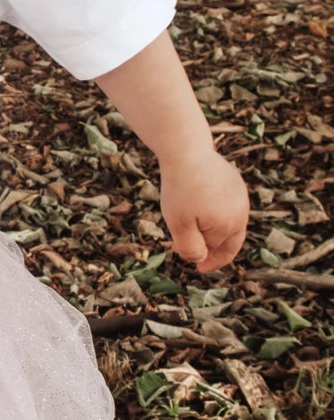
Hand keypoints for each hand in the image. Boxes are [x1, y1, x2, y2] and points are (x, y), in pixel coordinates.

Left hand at [158, 148, 249, 272]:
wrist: (186, 151)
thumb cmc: (181, 190)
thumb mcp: (179, 224)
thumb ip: (190, 247)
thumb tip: (200, 259)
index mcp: (231, 226)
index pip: (221, 252)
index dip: (209, 262)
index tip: (198, 268)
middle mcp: (242, 211)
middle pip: (227, 238)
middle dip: (207, 246)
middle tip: (184, 247)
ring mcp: (240, 195)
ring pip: (226, 221)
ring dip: (208, 228)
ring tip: (186, 225)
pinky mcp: (234, 181)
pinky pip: (225, 204)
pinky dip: (212, 211)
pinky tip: (195, 206)